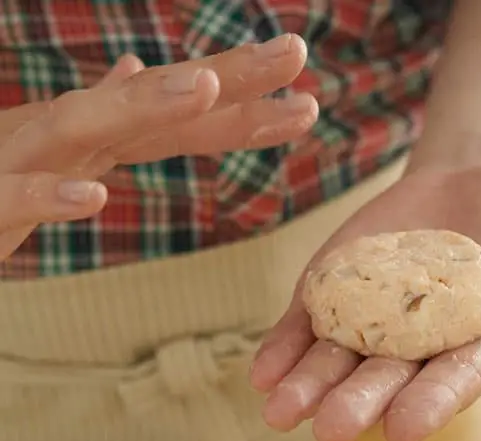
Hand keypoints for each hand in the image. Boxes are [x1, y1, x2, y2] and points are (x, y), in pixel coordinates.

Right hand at [0, 34, 316, 258]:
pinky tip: (94, 199)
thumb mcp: (62, 146)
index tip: (304, 78)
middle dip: (230, 80)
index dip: (246, 97)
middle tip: (295, 53)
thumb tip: (136, 68)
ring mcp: (25, 159)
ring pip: (90, 127)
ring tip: (207, 89)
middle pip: (159, 104)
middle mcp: (71, 133)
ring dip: (148, 106)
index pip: (185, 113)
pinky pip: (16, 197)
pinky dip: (52, 196)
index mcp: (99, 130)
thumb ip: (106, 116)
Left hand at [251, 161, 480, 440]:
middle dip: (359, 400)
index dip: (432, 399)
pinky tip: (264, 368)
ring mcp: (377, 315)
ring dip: (310, 381)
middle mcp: (424, 340)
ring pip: (340, 356)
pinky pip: (313, 319)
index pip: (455, 378)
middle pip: (388, 375)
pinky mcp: (344, 286)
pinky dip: (289, 341)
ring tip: (281, 407)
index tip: (405, 426)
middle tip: (331, 427)